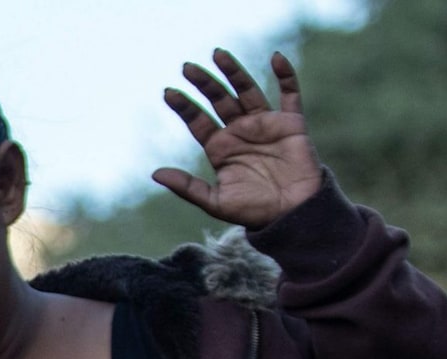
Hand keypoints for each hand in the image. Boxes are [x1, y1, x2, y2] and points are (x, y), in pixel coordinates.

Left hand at [153, 49, 322, 229]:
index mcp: (220, 148)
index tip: (168, 92)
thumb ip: (187, 187)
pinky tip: (276, 58)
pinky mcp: (291, 123)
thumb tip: (155, 174)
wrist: (292, 214)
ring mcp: (265, 125)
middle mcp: (239, 132)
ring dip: (234, 73)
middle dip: (204, 84)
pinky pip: (290, 94)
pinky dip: (286, 76)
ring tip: (218, 54)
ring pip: (247, 91)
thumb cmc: (253, 211)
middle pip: (219, 101)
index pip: (198, 121)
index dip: (184, 107)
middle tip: (187, 67)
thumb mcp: (215, 202)